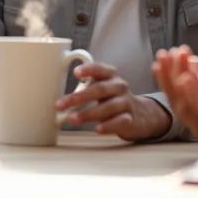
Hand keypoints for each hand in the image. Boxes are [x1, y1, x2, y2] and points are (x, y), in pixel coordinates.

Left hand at [56, 62, 170, 140]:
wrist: (140, 114)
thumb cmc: (111, 99)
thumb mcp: (101, 88)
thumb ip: (85, 86)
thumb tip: (57, 94)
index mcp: (111, 76)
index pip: (101, 69)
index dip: (89, 69)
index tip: (75, 73)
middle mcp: (120, 87)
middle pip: (101, 89)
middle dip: (79, 97)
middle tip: (61, 104)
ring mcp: (126, 103)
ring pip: (109, 106)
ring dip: (88, 113)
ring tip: (71, 119)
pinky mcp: (130, 119)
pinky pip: (120, 122)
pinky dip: (108, 125)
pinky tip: (96, 129)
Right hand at [154, 39, 197, 144]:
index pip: (195, 75)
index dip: (183, 63)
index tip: (174, 49)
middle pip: (186, 87)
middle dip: (172, 71)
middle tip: (163, 54)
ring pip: (188, 98)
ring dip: (176, 80)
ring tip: (169, 62)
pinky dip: (191, 94)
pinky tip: (186, 77)